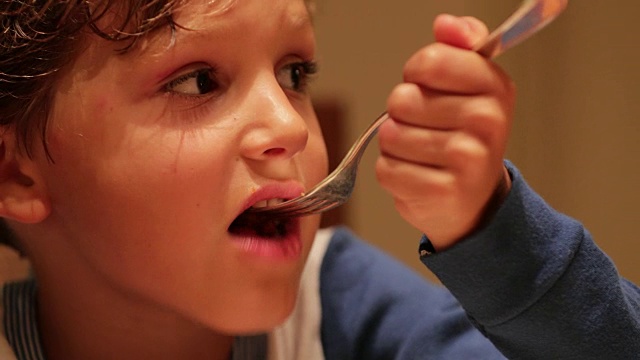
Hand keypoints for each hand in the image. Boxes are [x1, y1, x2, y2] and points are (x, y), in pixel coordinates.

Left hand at [376, 14, 514, 249]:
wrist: (474, 200)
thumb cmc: (463, 135)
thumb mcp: (471, 85)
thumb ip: (459, 47)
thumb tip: (445, 23)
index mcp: (495, 86)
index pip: (429, 61)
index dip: (416, 73)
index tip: (429, 87)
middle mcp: (487, 121)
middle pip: (402, 99)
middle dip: (404, 114)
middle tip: (428, 128)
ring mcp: (467, 160)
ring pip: (390, 135)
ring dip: (397, 145)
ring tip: (423, 154)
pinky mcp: (442, 193)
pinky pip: (387, 170)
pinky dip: (394, 173)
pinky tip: (418, 176)